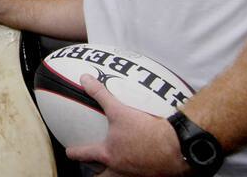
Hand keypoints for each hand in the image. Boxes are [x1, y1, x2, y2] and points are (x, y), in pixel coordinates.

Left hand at [67, 74, 187, 175]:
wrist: (177, 148)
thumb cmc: (146, 132)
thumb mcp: (120, 110)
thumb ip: (101, 94)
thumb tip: (85, 79)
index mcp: (109, 154)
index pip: (84, 155)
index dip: (74, 153)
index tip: (69, 152)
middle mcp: (120, 168)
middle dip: (97, 174)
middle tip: (93, 170)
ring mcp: (136, 174)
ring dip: (116, 173)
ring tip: (118, 165)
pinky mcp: (153, 174)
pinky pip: (141, 174)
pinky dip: (138, 169)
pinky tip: (144, 160)